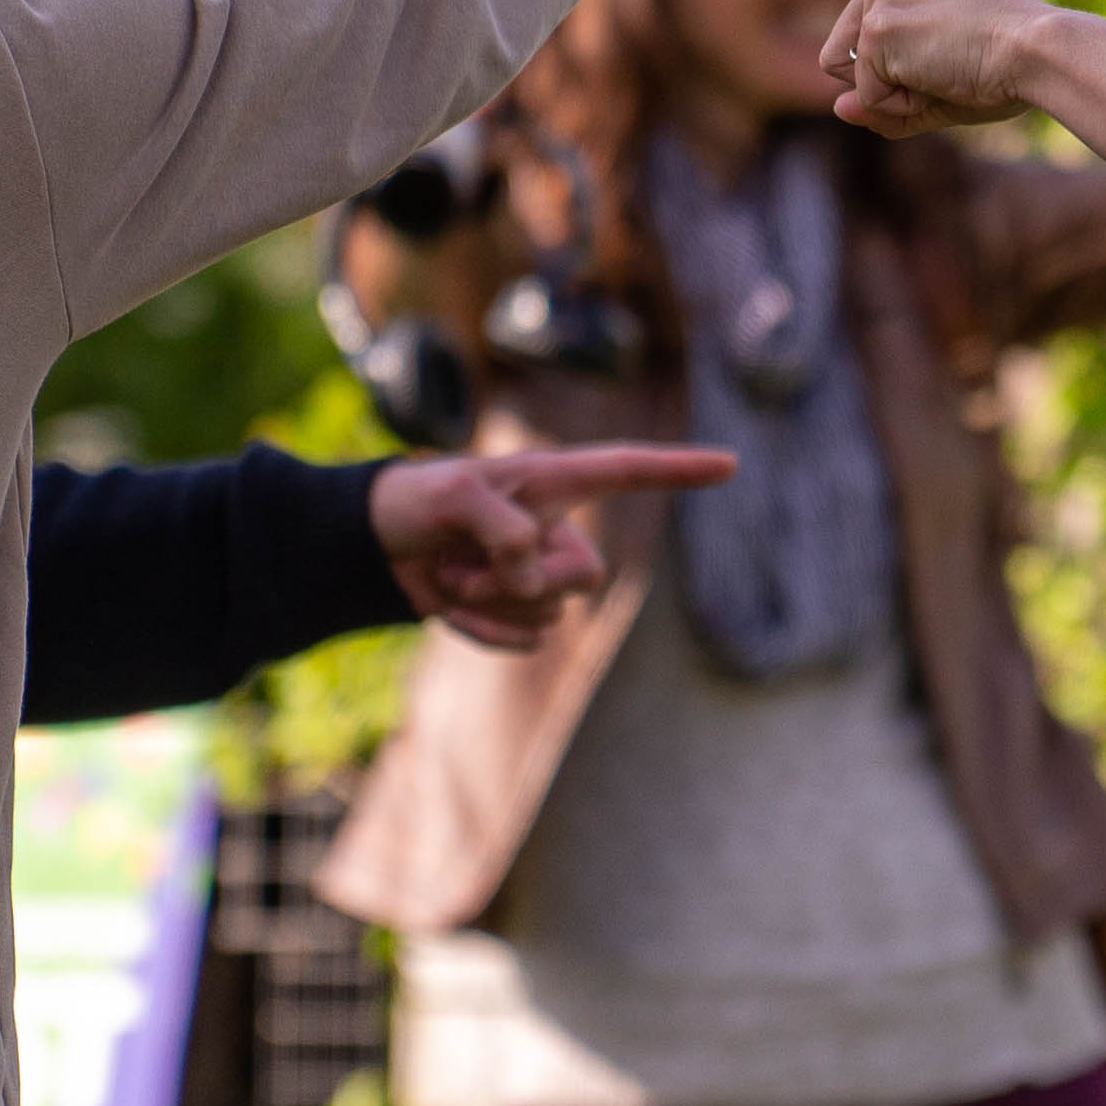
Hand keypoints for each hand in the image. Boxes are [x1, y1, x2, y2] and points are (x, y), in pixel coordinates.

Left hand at [370, 440, 735, 649]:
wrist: (374, 548)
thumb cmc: (415, 501)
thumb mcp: (450, 495)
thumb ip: (501, 526)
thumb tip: (533, 569)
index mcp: (552, 480)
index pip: (628, 470)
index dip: (680, 468)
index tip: (731, 464)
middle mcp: (557, 529)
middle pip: (584, 575)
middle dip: (521, 579)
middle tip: (459, 558)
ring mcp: (541, 575)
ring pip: (550, 613)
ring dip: (488, 600)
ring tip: (448, 570)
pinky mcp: (518, 613)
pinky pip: (524, 641)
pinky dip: (481, 629)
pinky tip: (450, 603)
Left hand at [762, 0, 1059, 132]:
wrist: (1036, 50)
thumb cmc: (1003, 67)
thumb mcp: (936, 89)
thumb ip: (882, 102)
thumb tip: (837, 107)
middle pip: (833, 58)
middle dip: (876, 85)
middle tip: (941, 73)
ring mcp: (877, 1)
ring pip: (847, 79)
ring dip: (889, 95)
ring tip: (943, 72)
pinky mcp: (877, 28)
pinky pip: (869, 96)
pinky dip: (902, 105)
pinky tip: (941, 77)